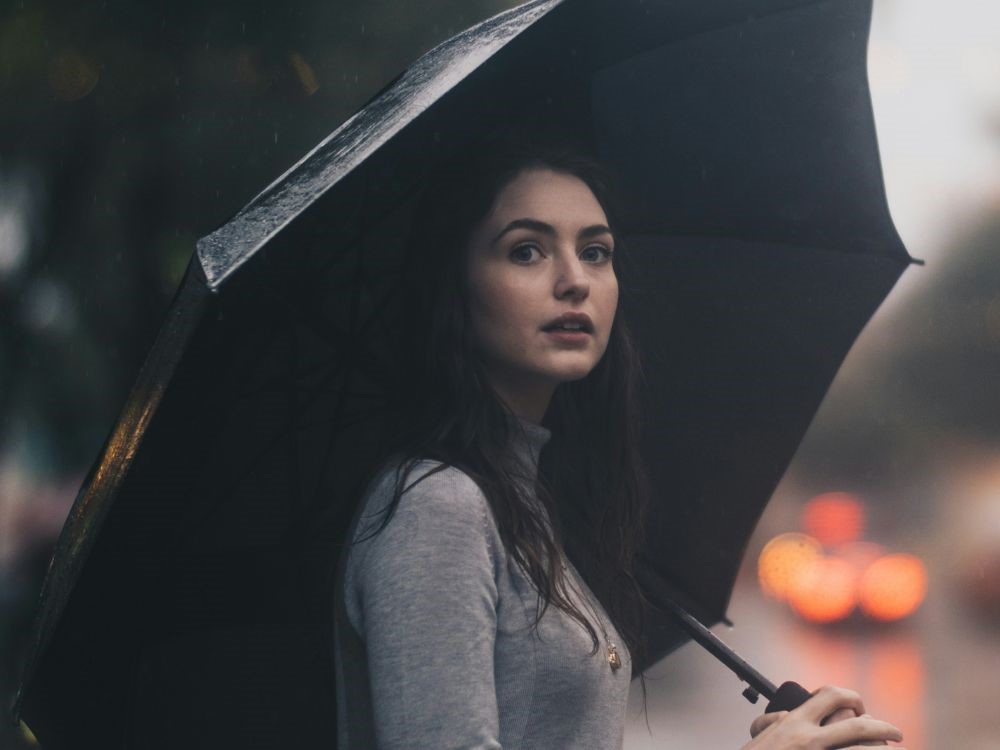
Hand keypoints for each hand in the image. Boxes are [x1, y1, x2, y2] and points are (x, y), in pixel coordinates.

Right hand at [741, 685, 903, 749]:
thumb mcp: (759, 737)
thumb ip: (772, 722)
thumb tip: (786, 714)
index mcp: (795, 722)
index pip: (831, 696)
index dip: (851, 698)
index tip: (859, 708)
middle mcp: (810, 738)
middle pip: (858, 724)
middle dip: (883, 727)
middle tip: (895, 733)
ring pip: (864, 749)